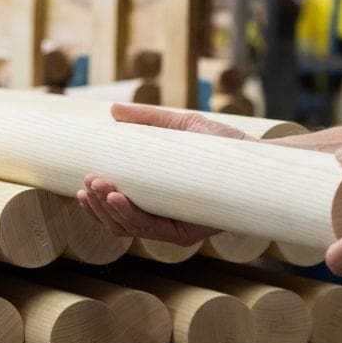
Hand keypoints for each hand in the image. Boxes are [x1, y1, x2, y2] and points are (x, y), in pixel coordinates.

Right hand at [77, 104, 251, 244]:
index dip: (95, 203)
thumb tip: (113, 111)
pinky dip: (129, 216)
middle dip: (96, 205)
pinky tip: (116, 197)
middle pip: (118, 222)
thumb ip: (148, 120)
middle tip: (88, 181)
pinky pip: (152, 230)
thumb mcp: (181, 127)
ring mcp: (176, 228)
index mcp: (157, 202)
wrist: (259, 158)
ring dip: (107, 210)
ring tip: (97, 186)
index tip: (82, 183)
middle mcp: (164, 220)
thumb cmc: (225, 146)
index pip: (117, 210)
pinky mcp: (190, 232)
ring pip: (129, 228)